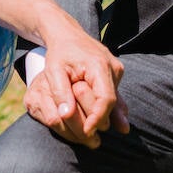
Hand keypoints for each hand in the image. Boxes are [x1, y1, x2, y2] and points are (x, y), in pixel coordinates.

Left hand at [23, 26, 128, 147]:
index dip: (97, 118)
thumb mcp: (53, 71)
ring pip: (114, 100)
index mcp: (99, 65)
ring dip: (103, 115)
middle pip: (111, 102)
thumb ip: (60, 92)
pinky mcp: (116, 74)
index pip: (105, 99)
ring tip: (97, 135)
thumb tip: (66, 115)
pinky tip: (119, 126)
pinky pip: (115, 95)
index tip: (87, 132)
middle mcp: (114, 67)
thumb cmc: (59, 53)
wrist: (67, 35)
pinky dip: (113, 110)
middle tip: (88, 137)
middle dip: (99, 120)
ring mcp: (117, 70)